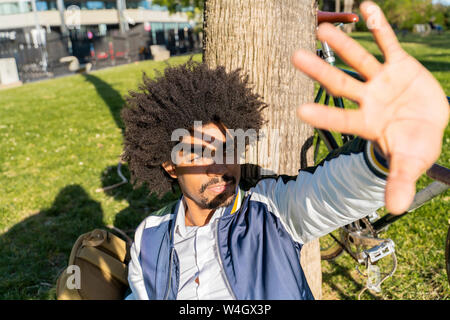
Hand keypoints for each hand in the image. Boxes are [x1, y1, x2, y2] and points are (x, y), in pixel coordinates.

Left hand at [291, 1, 448, 213]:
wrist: (428, 124)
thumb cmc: (414, 146)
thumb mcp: (410, 163)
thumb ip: (400, 181)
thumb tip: (395, 209)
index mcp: (366, 123)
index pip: (340, 118)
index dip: (322, 115)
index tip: (298, 110)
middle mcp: (368, 98)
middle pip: (340, 83)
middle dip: (319, 70)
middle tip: (294, 56)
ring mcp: (382, 80)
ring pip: (359, 59)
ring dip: (342, 44)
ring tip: (320, 27)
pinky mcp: (399, 64)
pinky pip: (388, 42)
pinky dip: (379, 26)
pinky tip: (365, 7)